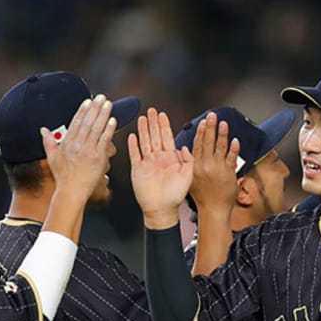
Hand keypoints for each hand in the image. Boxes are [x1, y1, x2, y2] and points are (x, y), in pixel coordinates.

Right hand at [44, 95, 116, 199]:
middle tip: (102, 97)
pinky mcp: (98, 158)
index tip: (88, 101)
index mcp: (67, 143)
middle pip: (87, 122)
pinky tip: (113, 120)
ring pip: (96, 129)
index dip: (82, 111)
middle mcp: (77, 145)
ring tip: (108, 104)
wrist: (72, 191)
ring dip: (103, 115)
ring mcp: (88, 151)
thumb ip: (48, 142)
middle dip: (95, 108)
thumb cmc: (62, 177)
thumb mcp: (52, 158)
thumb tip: (43, 129)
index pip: (76, 123)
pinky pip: (104, 141)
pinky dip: (109, 130)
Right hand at [129, 108, 195, 229]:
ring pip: (145, 142)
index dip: (164, 125)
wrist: (162, 210)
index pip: (167, 137)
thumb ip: (188, 160)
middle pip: (155, 136)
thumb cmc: (176, 195)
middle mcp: (158, 158)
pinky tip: (132, 135)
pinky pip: (135, 154)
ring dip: (143, 130)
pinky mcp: (138, 170)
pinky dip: (133, 145)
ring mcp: (147, 163)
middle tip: (151, 110)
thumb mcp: (188, 175)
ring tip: (142, 118)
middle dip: (153, 123)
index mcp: (170, 158)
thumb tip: (185, 146)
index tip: (162, 114)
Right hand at [187, 115, 239, 217]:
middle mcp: (206, 165)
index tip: (203, 122)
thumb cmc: (202, 196)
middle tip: (212, 115)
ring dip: (222, 134)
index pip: (197, 145)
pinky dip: (234, 148)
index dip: (201, 132)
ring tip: (224, 123)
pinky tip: (235, 140)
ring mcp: (218, 169)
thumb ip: (188, 163)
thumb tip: (184, 149)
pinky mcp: (229, 173)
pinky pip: (232, 158)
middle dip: (210, 127)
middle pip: (208, 142)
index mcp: (195, 166)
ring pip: (220, 147)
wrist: (213, 209)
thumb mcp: (190, 178)